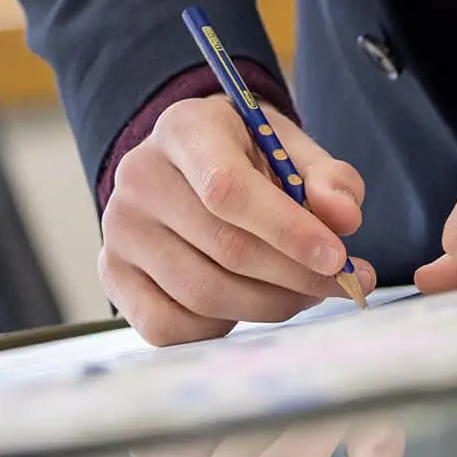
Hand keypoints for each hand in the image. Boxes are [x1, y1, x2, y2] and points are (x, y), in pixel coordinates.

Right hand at [100, 94, 376, 345]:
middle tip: (342, 283)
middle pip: (223, 248)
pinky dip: (220, 327)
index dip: (287, 230)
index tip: (338, 256)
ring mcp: (119, 230)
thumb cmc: (243, 155)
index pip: (228, 189)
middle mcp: (140, 177)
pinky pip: (168, 326)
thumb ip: (325, 177)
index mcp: (184, 129)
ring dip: (268, 305)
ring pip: (202, 293)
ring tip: (304, 293)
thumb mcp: (286, 146)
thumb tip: (344, 218)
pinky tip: (247, 304)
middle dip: (294, 275)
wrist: (184, 164)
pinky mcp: (113, 275)